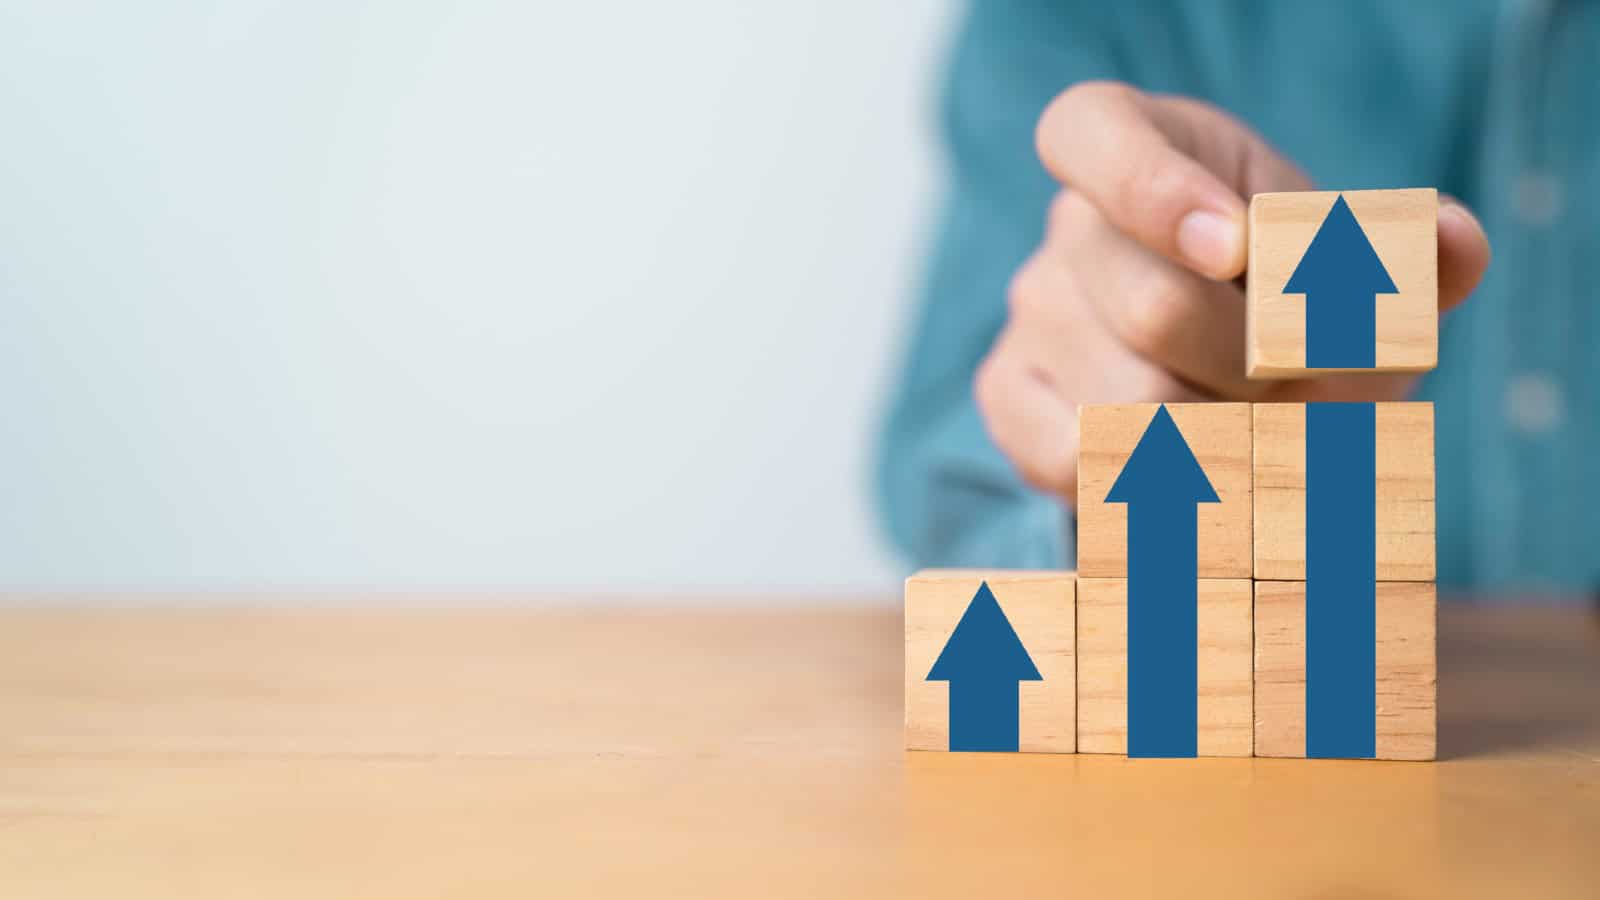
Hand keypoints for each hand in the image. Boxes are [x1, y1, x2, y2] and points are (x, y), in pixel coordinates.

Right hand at [975, 81, 1490, 505]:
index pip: (1095, 136)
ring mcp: (1030, 309)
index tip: (1234, 245)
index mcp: (1142, 143)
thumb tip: (1456, 243)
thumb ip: (1410, 259)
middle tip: (1304, 391)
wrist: (1229, 382)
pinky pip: (1079, 462)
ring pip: (1132, 409)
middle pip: (1158, 312)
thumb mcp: (1355, 275)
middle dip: (1262, 376)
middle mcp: (1069, 224)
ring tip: (1261, 436)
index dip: (1157, 191)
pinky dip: (1164, 488)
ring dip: (1230, 447)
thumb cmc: (1295, 308)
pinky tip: (1202, 471)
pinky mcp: (1007, 394)